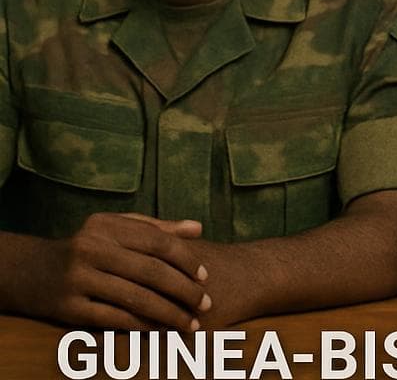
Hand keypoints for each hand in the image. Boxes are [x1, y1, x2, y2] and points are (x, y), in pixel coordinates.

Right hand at [37, 213, 209, 330]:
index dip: (187, 260)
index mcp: (106, 226)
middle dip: (184, 290)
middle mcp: (91, 249)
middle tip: (205, 304)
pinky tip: (160, 328)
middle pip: (150, 271)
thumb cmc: (87, 247)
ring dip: (169, 313)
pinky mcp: (68, 308)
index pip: (158, 242)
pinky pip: (114, 318)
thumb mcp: (115, 229)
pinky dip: (142, 325)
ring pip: (135, 298)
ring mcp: (78, 279)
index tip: (206, 276)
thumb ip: (156, 228)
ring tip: (189, 323)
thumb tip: (198, 228)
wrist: (31, 271)